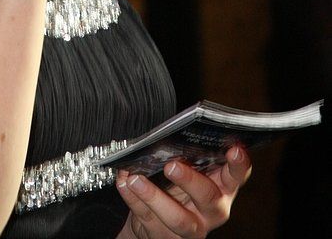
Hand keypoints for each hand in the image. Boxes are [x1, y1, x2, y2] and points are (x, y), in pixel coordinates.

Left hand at [116, 146, 251, 237]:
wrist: (155, 224)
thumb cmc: (176, 187)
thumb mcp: (190, 171)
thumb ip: (189, 155)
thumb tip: (173, 132)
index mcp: (222, 188)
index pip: (236, 176)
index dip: (238, 164)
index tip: (233, 149)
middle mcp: (211, 211)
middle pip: (208, 198)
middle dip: (190, 181)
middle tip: (171, 165)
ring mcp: (190, 228)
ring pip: (178, 219)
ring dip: (154, 196)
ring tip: (135, 178)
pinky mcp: (164, 237)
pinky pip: (147, 218)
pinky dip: (132, 198)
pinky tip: (123, 183)